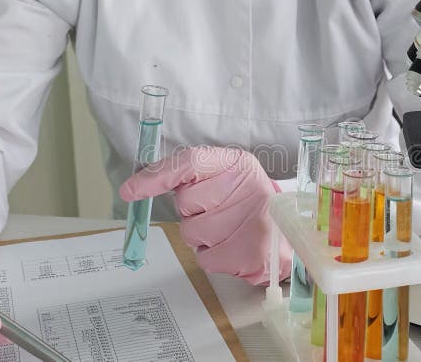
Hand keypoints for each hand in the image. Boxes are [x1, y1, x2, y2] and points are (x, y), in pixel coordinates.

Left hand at [120, 146, 291, 284]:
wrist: (290, 234)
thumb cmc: (250, 204)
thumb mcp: (226, 177)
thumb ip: (191, 176)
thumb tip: (136, 186)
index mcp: (237, 163)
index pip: (189, 162)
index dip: (156, 177)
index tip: (130, 191)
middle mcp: (248, 185)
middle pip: (186, 203)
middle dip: (193, 213)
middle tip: (218, 211)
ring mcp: (253, 219)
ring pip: (193, 233)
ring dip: (204, 237)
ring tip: (230, 230)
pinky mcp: (252, 252)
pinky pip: (206, 258)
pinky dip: (214, 257)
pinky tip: (234, 247)